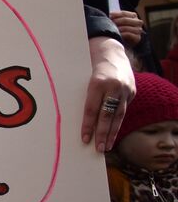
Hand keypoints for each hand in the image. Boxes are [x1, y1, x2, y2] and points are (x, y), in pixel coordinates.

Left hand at [82, 35, 135, 152]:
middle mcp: (114, 87)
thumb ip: (80, 95)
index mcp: (98, 83)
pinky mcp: (132, 91)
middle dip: (102, 133)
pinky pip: (123, 110)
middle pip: (107, 115)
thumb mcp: (82, 78)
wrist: (111, 53)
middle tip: (99, 149)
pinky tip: (113, 134)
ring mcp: (125, 89)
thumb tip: (69, 117)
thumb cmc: (88, 67)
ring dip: (112, 132)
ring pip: (119, 115)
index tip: (84, 139)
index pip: (91, 109)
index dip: (87, 125)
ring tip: (107, 146)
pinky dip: (117, 123)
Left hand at [109, 10, 143, 46]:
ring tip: (112, 30)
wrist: (124, 42)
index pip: (124, 13)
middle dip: (116, 22)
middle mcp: (138, 22)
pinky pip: (129, 34)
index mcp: (133, 16)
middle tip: (109, 24)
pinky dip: (122, 34)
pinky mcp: (137, 37)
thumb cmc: (119, 30)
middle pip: (125, 20)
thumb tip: (108, 15)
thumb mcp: (118, 22)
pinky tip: (118, 34)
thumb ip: (115, 18)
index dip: (115, 15)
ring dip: (119, 29)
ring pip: (128, 27)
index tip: (108, 16)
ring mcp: (138, 30)